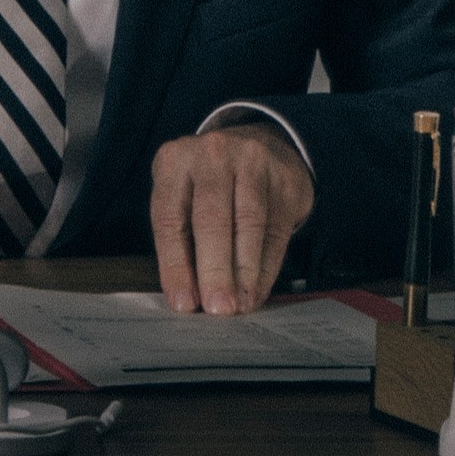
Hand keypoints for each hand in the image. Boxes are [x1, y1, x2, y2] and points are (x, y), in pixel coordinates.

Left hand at [151, 121, 315, 316]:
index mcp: (174, 160)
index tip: (183, 303)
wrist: (261, 147)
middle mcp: (212, 154)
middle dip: (214, 270)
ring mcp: (253, 161)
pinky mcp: (285, 179)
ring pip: (248, 223)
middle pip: (211, 218)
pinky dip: (266, 266)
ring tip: (239, 304)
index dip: (175, 265)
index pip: (169, 218)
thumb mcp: (184, 198)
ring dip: (244, 272)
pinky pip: (275, 230)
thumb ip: (182, 241)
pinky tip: (257, 290)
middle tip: (217, 308)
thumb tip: (188, 298)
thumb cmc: (210, 185)